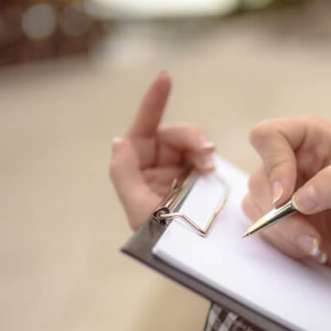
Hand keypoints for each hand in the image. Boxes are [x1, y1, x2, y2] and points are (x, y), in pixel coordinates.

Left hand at [110, 72, 215, 230]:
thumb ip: (123, 175)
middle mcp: (157, 163)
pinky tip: (211, 169)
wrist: (189, 253)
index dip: (153, 101)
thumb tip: (119, 141)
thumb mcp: (137, 209)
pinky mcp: (198, 175)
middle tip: (206, 153)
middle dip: (190, 138)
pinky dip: (208, 157)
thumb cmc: (157, 237)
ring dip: (201, 148)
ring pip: (192, 142)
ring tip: (209, 166)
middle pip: (174, 133)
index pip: (142, 128)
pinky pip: (204, 155)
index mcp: (136, 166)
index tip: (165, 77)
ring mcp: (179, 168)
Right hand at [242, 115, 330, 293]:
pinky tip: (310, 245)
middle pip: (260, 178)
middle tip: (312, 236)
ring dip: (287, 232)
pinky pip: (260, 226)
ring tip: (317, 242)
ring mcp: (279, 186)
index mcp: (313, 137)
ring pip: (256, 205)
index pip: (270, 136)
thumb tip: (300, 197)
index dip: (274, 165)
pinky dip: (284, 242)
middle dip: (283, 215)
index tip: (286, 199)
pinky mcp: (272, 212)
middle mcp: (291, 157)